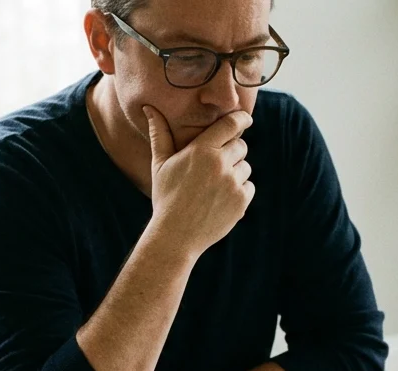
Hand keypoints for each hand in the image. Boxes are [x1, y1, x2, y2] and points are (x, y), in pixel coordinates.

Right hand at [143, 106, 254, 257]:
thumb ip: (160, 133)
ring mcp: (233, 183)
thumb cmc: (165, 197)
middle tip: (216, 165)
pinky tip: (220, 200)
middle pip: (240, 145)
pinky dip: (239, 191)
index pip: (231, 124)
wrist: (175, 235)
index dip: (241, 118)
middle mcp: (220, 164)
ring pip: (245, 167)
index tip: (245, 117)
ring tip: (213, 187)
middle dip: (232, 151)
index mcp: (202, 150)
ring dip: (235, 173)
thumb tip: (149, 108)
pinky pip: (248, 187)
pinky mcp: (241, 201)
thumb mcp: (160, 164)